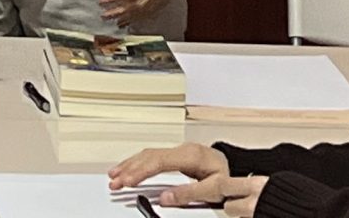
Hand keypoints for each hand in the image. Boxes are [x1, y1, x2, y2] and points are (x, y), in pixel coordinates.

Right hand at [109, 144, 264, 211]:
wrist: (234, 167)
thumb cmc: (227, 177)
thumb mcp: (213, 189)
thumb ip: (189, 194)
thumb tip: (165, 198)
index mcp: (190, 155)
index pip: (159, 161)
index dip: (141, 171)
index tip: (128, 181)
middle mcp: (181, 150)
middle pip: (149, 156)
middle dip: (130, 169)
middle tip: (115, 183)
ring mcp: (177, 151)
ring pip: (148, 154)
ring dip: (130, 165)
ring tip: (114, 176)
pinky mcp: (175, 155)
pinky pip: (151, 156)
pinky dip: (137, 163)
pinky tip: (128, 168)